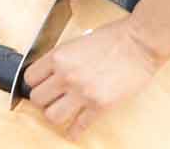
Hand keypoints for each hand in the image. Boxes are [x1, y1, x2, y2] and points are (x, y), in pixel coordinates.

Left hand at [24, 16, 160, 139]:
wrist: (139, 43)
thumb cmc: (112, 38)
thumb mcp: (76, 42)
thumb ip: (61, 59)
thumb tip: (49, 73)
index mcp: (58, 57)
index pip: (30, 78)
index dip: (34, 83)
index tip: (39, 85)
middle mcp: (66, 75)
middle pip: (37, 99)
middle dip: (42, 100)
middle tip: (50, 98)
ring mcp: (82, 92)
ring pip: (52, 116)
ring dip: (55, 115)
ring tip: (61, 111)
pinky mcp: (100, 105)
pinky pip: (79, 126)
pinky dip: (74, 131)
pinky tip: (73, 131)